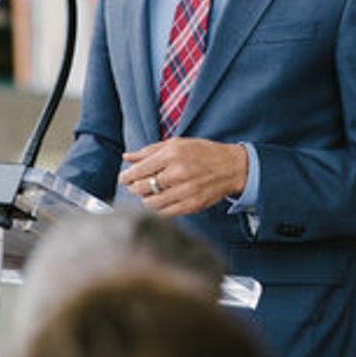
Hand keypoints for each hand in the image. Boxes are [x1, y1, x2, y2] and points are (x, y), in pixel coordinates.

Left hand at [118, 138, 247, 217]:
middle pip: (143, 187)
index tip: (124, 179)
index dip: (127, 176)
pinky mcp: (192, 205)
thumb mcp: (177, 144)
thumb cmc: (203, 152)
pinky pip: (165, 212)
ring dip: (145, 200)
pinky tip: (159, 202)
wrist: (231, 167)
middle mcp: (178, 173)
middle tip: (133, 187)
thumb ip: (150, 151)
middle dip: (134, 188)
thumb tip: (127, 157)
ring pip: (152, 203)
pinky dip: (158, 209)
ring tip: (147, 194)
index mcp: (173, 154)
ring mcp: (185, 191)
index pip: (140, 169)